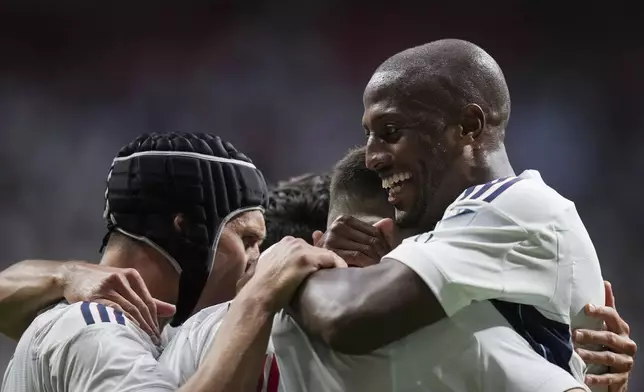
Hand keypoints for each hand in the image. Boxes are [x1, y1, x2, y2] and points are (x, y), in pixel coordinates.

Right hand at [61, 262, 175, 341]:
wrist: (72, 275)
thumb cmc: (102, 281)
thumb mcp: (126, 285)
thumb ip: (149, 299)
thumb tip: (173, 310)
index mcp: (132, 275)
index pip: (148, 301)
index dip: (155, 319)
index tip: (158, 334)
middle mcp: (121, 279)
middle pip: (139, 307)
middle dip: (148, 326)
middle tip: (153, 341)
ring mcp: (107, 287)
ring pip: (127, 310)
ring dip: (137, 327)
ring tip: (142, 340)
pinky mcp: (93, 296)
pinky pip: (111, 311)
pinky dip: (121, 323)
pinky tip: (125, 333)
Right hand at [248, 236, 346, 310]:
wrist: (259, 294)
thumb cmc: (263, 287)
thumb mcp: (271, 268)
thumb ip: (281, 263)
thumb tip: (288, 270)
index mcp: (283, 243)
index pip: (306, 247)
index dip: (315, 258)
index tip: (320, 269)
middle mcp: (292, 241)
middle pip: (316, 249)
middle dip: (324, 261)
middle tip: (332, 273)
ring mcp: (300, 249)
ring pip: (325, 253)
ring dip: (333, 264)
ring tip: (339, 276)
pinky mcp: (307, 258)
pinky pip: (331, 259)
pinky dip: (338, 266)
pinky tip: (342, 274)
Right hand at [313, 215, 394, 266]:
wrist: (310, 266)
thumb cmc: (336, 254)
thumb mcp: (355, 240)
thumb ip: (373, 231)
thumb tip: (389, 222)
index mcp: (344, 220)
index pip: (374, 231)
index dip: (385, 243)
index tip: (389, 255)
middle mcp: (337, 226)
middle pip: (371, 239)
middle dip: (382, 253)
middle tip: (388, 264)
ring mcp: (333, 238)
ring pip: (366, 248)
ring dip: (376, 260)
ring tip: (381, 268)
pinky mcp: (331, 251)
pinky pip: (357, 257)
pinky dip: (367, 264)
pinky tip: (371, 271)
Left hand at [573, 281, 635, 391]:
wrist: (619, 371)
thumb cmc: (609, 342)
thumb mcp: (609, 324)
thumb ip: (607, 306)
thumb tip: (605, 282)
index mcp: (622, 329)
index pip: (613, 316)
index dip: (601, 311)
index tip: (586, 308)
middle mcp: (627, 344)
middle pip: (609, 337)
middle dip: (592, 335)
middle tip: (574, 334)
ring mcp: (625, 362)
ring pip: (608, 357)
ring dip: (591, 356)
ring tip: (576, 354)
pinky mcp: (621, 378)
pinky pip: (609, 378)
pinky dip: (596, 378)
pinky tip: (584, 376)